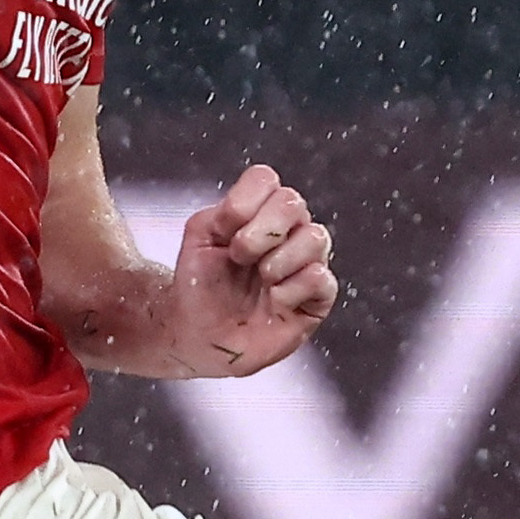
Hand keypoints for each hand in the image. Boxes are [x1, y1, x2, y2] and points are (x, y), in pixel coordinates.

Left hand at [159, 163, 336, 377]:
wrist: (201, 338)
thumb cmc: (200, 288)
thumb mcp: (199, 239)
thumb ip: (221, 213)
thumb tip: (250, 212)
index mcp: (258, 211)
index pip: (266, 180)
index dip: (244, 202)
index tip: (224, 231)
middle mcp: (288, 231)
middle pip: (292, 202)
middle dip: (260, 232)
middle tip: (239, 256)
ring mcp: (306, 262)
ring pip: (315, 237)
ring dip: (277, 262)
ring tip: (261, 281)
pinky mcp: (319, 297)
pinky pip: (320, 278)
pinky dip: (291, 291)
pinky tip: (275, 302)